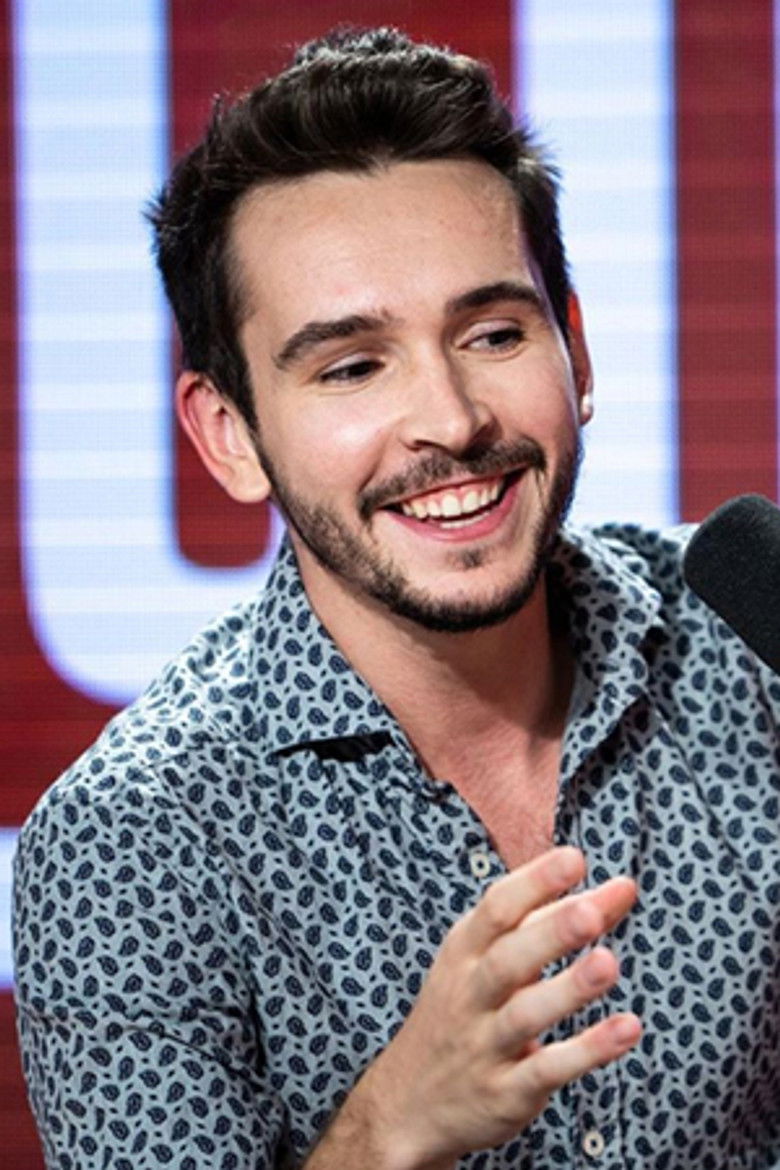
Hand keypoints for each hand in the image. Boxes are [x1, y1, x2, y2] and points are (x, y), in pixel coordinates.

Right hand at [351, 846, 639, 1169]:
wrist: (407, 1103)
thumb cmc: (465, 1010)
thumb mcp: (491, 958)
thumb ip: (556, 921)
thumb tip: (622, 889)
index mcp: (465, 951)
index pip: (496, 909)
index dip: (534, 883)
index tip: (574, 859)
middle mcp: (470, 993)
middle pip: (508, 958)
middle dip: (550, 932)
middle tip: (592, 910)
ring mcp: (486, 1044)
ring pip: (525, 1014)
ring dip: (568, 989)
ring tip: (610, 963)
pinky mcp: (505, 1093)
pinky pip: (546, 1071)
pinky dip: (587, 1051)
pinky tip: (627, 1029)